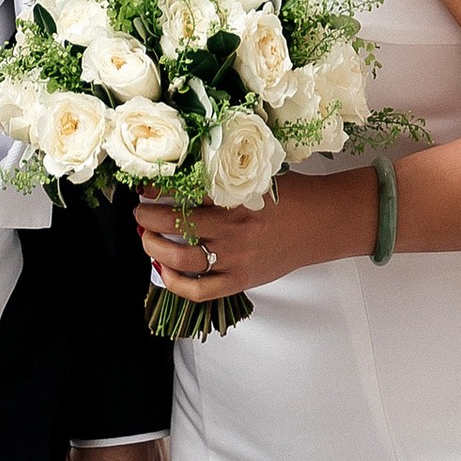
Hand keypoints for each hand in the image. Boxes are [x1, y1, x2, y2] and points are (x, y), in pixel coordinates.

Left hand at [136, 169, 376, 305]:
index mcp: (236, 197)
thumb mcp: (257, 175)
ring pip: (182, 258)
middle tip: (138, 211)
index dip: (158, 189)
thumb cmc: (289, 195)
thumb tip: (184, 170)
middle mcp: (233, 228)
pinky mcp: (241, 280)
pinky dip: (177, 284)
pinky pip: (201, 290)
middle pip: (176, 224)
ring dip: (155, 247)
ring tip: (145, 236)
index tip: (143, 184)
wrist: (321, 224)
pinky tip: (163, 272)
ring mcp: (236, 258)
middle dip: (148, 217)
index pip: (184, 191)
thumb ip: (225, 175)